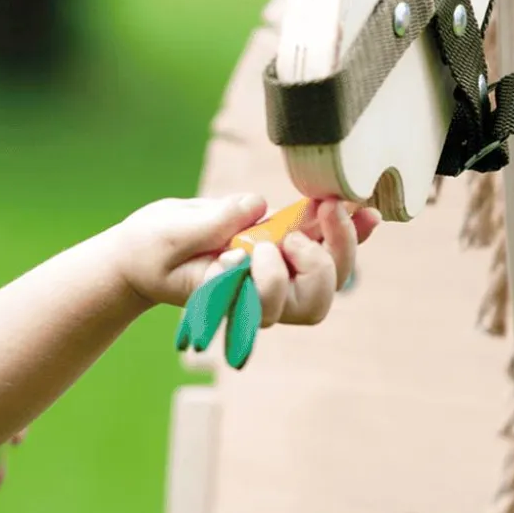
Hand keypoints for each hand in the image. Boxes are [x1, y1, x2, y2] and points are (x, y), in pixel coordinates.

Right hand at [119, 194, 378, 323]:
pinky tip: (365, 211)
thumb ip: (211, 222)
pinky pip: (328, 247)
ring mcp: (277, 274)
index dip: (273, 282)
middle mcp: (260, 294)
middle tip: (293, 233)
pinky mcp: (284, 249)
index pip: (269, 306)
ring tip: (332, 207)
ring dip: (341, 245)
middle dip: (318, 266)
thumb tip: (258, 206)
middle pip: (312, 302)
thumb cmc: (149, 250)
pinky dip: (349, 231)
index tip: (253, 248)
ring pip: (329, 280)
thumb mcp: (168, 234)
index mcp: (230, 298)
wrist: (148, 250)